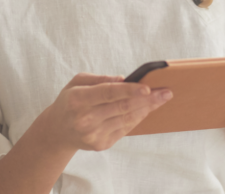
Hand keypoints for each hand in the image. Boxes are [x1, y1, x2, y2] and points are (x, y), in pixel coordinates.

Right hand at [43, 73, 171, 151]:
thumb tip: (123, 80)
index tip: (147, 88)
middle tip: (166, 92)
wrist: (58, 130)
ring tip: (161, 99)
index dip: (129, 91)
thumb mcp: (77, 82)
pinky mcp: (101, 144)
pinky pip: (125, 129)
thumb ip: (99, 79)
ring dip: (146, 108)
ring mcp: (93, 134)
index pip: (107, 94)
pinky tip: (147, 109)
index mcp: (78, 100)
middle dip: (147, 99)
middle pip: (122, 107)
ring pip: (126, 119)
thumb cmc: (70, 101)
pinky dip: (137, 118)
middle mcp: (85, 119)